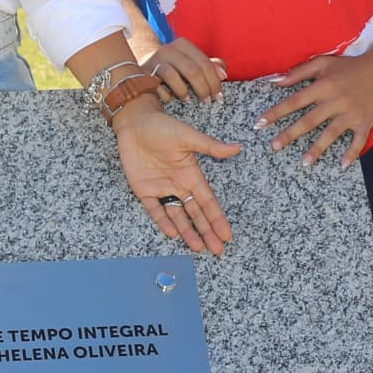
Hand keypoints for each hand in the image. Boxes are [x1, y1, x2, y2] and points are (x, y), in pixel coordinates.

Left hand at [111, 96, 238, 253]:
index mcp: (191, 174)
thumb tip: (237, 148)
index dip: (217, 218)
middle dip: (206, 231)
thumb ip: (210, 146)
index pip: (207, 201)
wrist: (135, 122)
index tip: (227, 234)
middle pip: (195, 213)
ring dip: (188, 231)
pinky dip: (163, 221)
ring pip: (177, 215)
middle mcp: (178, 185)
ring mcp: (161, 189)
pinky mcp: (143, 189)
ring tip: (198, 247)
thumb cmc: (162, 126)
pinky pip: (154, 209)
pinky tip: (172, 233)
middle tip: (217, 250)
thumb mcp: (188, 136)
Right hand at [142, 34, 224, 101]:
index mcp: (183, 45)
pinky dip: (166, 94)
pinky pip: (156, 85)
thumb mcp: (192, 63)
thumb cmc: (174, 67)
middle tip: (208, 101)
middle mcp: (168, 50)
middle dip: (203, 88)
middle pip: (192, 70)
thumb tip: (223, 74)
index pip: (204, 63)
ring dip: (184, 91)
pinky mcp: (143, 74)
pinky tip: (170, 99)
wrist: (142, 66)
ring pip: (172, 75)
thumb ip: (209, 66)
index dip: (214, 81)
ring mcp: (154, 61)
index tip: (219, 96)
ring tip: (189, 100)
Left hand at [264, 51, 372, 165]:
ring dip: (317, 148)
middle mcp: (336, 100)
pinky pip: (358, 140)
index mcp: (323, 86)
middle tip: (274, 147)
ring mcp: (351, 113)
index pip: (295, 101)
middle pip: (309, 120)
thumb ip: (299, 72)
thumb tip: (276, 81)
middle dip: (290, 134)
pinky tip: (343, 165)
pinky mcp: (365, 121)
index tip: (260, 124)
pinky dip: (352, 153)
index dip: (276, 112)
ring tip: (304, 162)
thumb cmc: (349, 66)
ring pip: (331, 133)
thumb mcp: (323, 63)